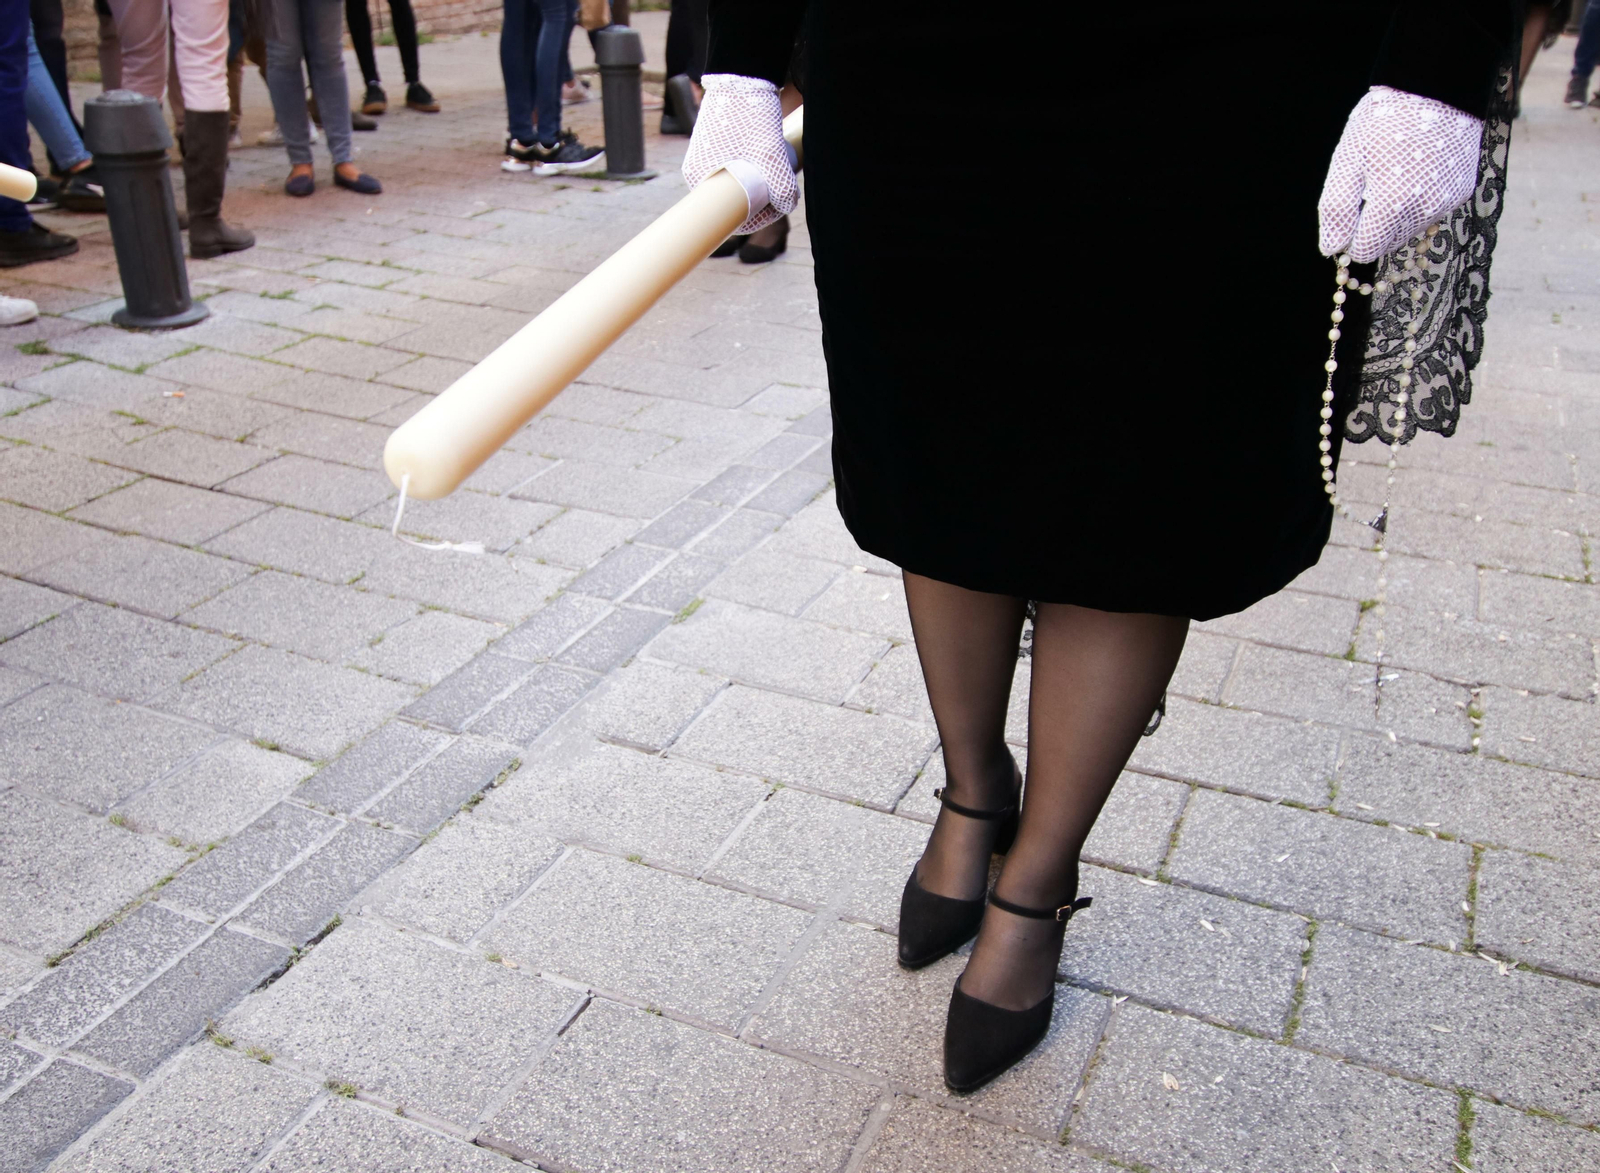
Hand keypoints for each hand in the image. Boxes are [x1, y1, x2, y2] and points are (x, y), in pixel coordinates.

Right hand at [682, 74, 797, 234]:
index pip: (730, 214)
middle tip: (784, 189)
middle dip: (761, 198)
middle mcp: (696, 171)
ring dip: (758, 183)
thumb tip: (787, 206)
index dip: (760, 215)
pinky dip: (751, 168)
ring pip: (736, 182)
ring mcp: (704, 156)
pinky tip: (769, 160)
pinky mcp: (714, 143)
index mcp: (699, 179)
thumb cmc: (750, 115)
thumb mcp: (770, 154)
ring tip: (780, 173)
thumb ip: (781, 186)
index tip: (782, 206)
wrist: (742, 74)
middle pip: (733, 199)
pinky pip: (734, 166)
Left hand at [1318, 86, 1484, 262]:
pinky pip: (1431, 213)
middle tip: (1369, 186)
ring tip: (1392, 175)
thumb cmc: (1385, 120)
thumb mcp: (1348, 160)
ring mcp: (1447, 201)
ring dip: (1395, 216)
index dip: (1350, 236)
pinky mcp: (1462, 191)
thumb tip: (1332, 248)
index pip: (1365, 250)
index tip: (1348, 211)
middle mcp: (1426, 209)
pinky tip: (1414, 173)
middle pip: (1387, 243)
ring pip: (1409, 230)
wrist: (1437, 86)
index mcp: (1394, 203)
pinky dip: (1417, 202)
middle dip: (1372, 225)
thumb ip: (1337, 208)